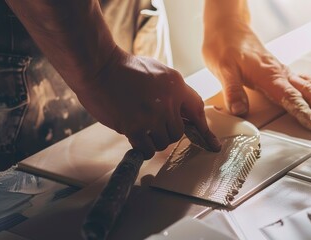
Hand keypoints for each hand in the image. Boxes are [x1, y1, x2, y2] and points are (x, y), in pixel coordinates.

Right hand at [76, 47, 220, 158]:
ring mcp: (152, 115)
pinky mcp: (135, 127)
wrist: (99, 66)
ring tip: (142, 129)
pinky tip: (138, 141)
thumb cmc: (124, 68)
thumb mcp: (157, 71)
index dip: (204, 129)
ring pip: (164, 142)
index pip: (196, 109)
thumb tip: (179, 112)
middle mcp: (168, 101)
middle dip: (167, 132)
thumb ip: (172, 90)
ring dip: (155, 140)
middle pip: (178, 132)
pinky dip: (145, 149)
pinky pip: (148, 148)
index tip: (212, 144)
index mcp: (176, 84)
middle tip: (154, 126)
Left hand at [203, 21, 310, 130]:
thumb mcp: (221, 69)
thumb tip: (239, 111)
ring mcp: (281, 70)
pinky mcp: (278, 69)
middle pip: (307, 91)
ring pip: (310, 84)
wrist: (227, 26)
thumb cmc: (223, 46)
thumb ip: (232, 90)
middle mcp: (279, 72)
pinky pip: (304, 78)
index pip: (289, 96)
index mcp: (267, 75)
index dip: (302, 111)